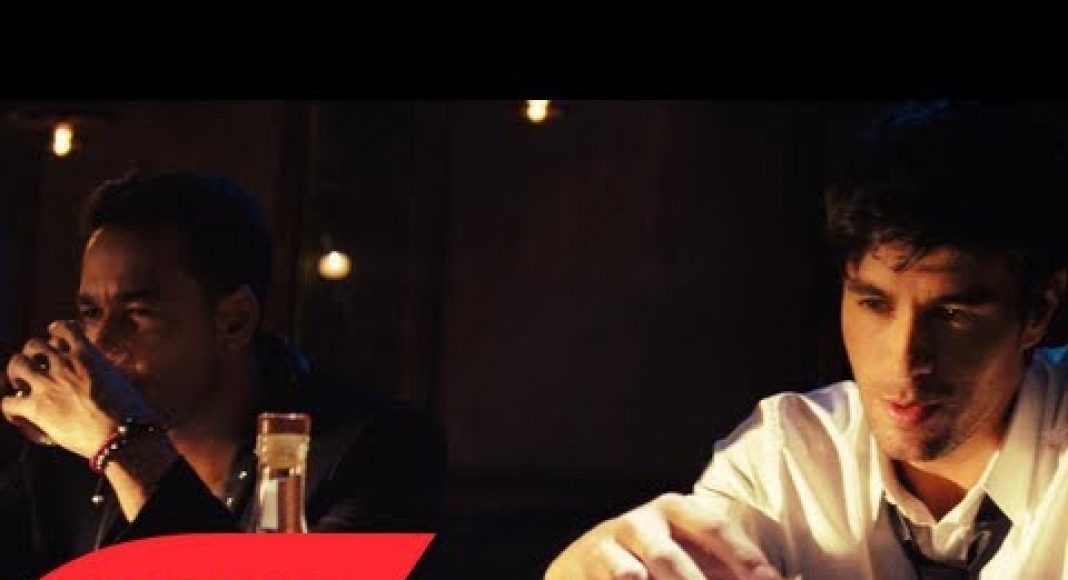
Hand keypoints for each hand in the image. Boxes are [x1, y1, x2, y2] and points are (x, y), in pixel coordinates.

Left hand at [2, 320, 158, 457]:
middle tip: (36, 366)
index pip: (64, 329)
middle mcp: (64, 364)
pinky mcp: (36, 408)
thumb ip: (110, 372)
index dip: (56, 332)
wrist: (122, 434)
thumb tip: (112, 372)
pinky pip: (8, 402)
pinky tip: (18, 414)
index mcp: (88, 355)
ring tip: (22, 384)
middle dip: (33, 354)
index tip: (55, 339)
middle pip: (34, 344)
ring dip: (16, 373)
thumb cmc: (131, 412)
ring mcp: (47, 384)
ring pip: (16, 364)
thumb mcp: (124, 381)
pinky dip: (10, 407)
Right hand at [545, 493, 781, 579]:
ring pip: (631, 577)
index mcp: (674, 509)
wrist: (587, 564)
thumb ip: (735, 571)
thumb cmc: (660, 562)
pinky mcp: (580, 569)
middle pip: (670, 560)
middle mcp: (639, 523)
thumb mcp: (694, 555)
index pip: (713, 526)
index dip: (742, 557)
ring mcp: (605, 547)